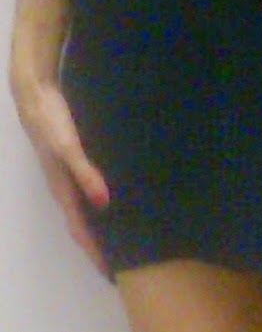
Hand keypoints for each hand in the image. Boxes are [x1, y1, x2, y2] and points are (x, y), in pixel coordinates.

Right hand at [10, 74, 110, 277]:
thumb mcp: (67, 147)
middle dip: (98, 242)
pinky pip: (87, 186)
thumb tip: (104, 203)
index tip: (111, 271)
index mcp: (61, 189)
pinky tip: (113, 194)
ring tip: (121, 232)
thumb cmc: (50, 121)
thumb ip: (85, 173)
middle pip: (82, 222)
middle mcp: (63, 186)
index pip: (80, 229)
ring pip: (84, 206)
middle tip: (123, 259)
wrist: (34, 93)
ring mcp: (65, 172)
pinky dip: (99, 198)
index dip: (94, 251)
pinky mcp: (71, 157)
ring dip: (100, 222)